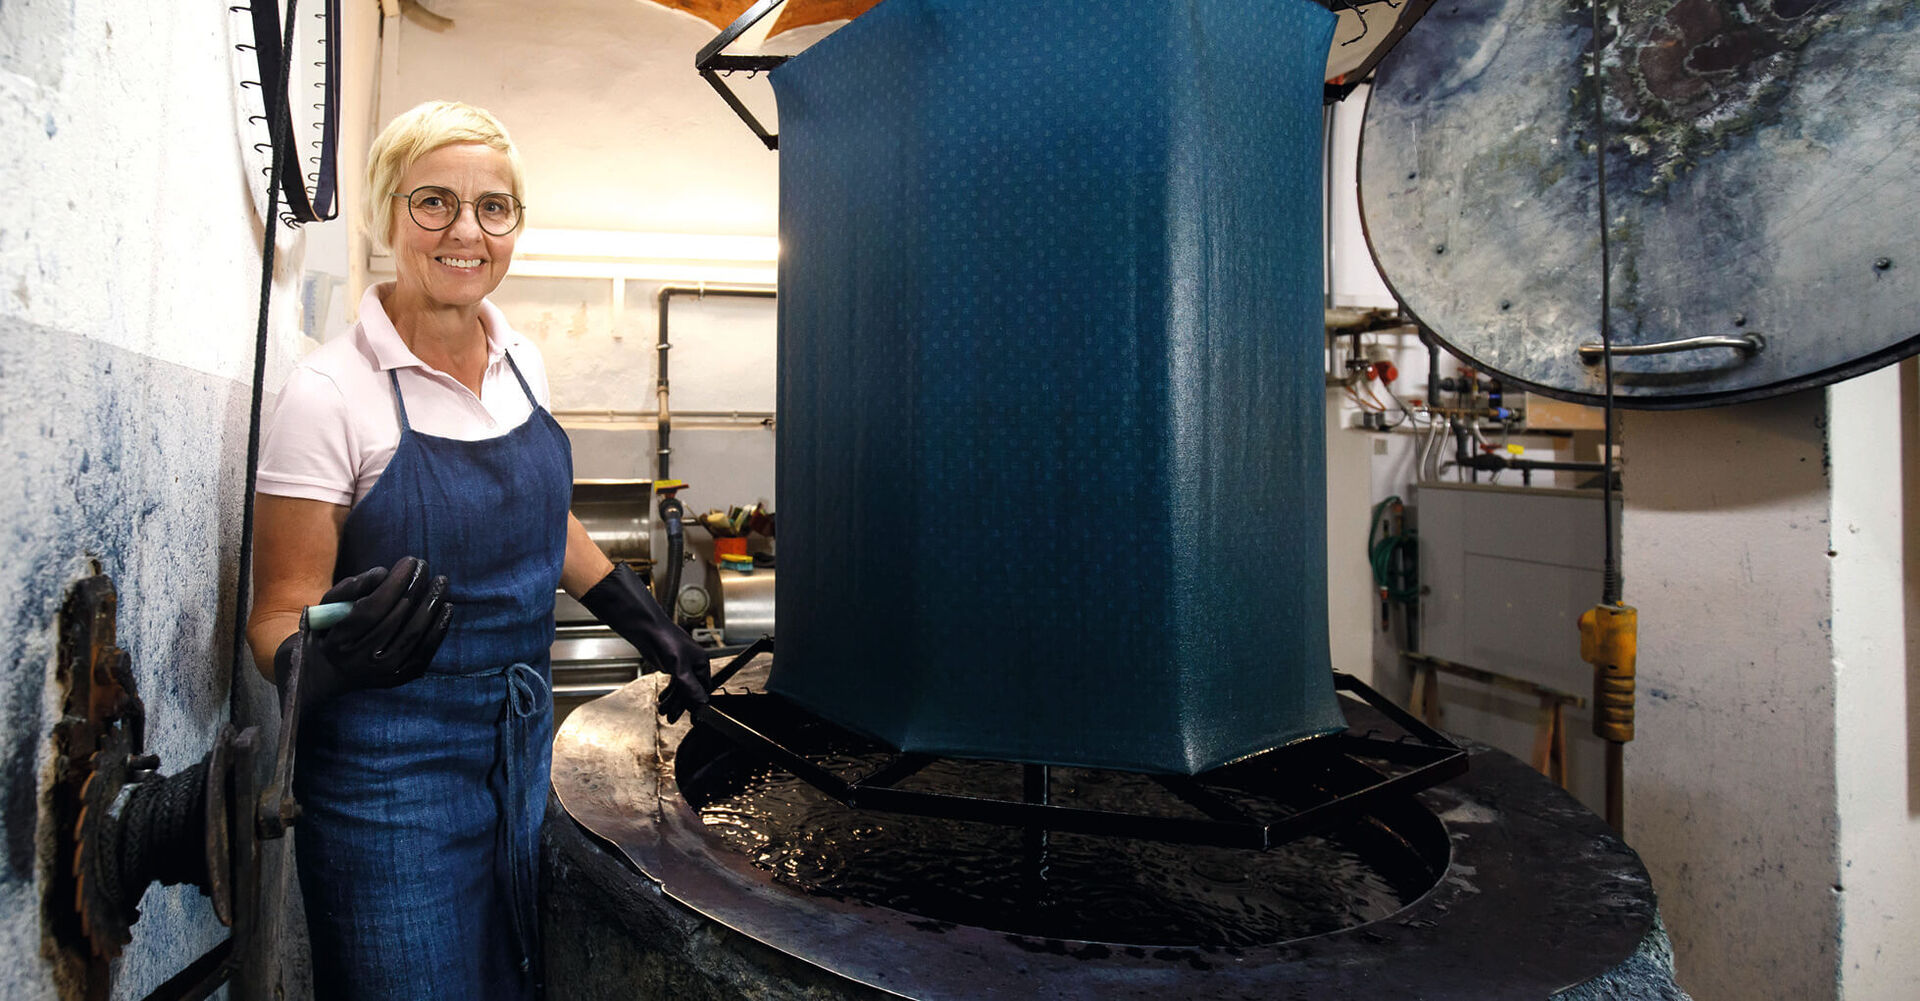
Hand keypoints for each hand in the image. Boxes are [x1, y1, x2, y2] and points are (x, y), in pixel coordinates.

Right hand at [274, 556, 452, 707]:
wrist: (327, 673)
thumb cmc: (330, 629)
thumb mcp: (328, 605)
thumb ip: (353, 586)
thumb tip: (384, 573)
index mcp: (339, 642)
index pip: (373, 609)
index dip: (395, 583)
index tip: (409, 561)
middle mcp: (362, 661)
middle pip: (397, 619)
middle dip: (415, 587)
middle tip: (424, 565)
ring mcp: (383, 673)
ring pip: (414, 635)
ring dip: (431, 604)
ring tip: (440, 582)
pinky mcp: (399, 678)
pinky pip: (424, 652)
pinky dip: (439, 629)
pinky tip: (447, 607)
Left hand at [578, 562, 711, 721]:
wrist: (647, 629)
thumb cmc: (665, 639)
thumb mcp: (679, 667)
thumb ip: (690, 686)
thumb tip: (702, 700)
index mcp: (701, 663)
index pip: (703, 688)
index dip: (697, 703)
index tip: (694, 716)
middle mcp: (693, 664)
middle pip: (690, 690)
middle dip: (681, 705)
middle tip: (673, 718)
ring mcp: (681, 665)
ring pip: (680, 688)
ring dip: (672, 701)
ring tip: (664, 712)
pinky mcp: (670, 665)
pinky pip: (673, 684)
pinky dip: (668, 693)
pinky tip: (662, 701)